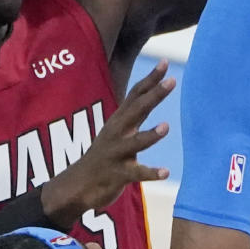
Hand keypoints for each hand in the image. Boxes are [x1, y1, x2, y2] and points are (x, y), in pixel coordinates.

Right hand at [40, 62, 174, 222]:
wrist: (77, 185)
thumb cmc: (104, 156)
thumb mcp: (117, 130)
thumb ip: (133, 113)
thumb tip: (149, 91)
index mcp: (119, 121)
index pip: (136, 95)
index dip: (150, 79)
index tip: (165, 63)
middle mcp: (117, 133)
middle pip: (137, 110)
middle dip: (154, 95)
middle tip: (172, 81)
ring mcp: (116, 154)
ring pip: (135, 143)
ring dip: (150, 135)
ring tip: (166, 126)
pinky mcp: (117, 175)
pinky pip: (136, 173)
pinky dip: (151, 173)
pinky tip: (166, 172)